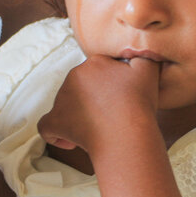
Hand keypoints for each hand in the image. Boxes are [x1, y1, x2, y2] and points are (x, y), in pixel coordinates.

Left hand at [38, 56, 159, 153]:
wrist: (127, 132)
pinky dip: (56, 134)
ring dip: (79, 115)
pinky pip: (47, 126)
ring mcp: (62, 99)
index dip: (110, 84)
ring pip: (66, 105)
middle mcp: (74, 76)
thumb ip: (141, 55)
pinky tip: (69, 143)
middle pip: (81, 86)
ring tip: (98, 131)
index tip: (120, 98)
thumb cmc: (138, 104)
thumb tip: (134, 53)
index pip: (100, 70)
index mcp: (94, 63)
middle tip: (111, 115)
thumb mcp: (148, 69)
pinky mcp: (56, 122)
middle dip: (93, 99)